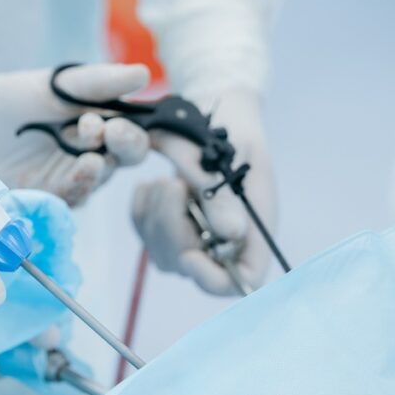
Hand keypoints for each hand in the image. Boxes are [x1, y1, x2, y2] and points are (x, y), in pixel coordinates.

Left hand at [0, 64, 151, 205]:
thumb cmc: (26, 97)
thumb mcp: (65, 84)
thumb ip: (102, 82)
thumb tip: (143, 74)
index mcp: (107, 129)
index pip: (134, 139)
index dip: (131, 135)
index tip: (114, 124)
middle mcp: (97, 157)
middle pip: (122, 161)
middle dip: (120, 148)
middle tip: (108, 133)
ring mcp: (74, 179)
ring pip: (96, 182)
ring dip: (95, 172)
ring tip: (90, 159)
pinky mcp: (49, 197)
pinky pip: (67, 199)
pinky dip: (71, 189)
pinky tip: (69, 178)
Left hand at [131, 90, 276, 294]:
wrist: (211, 113)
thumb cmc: (231, 132)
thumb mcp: (231, 157)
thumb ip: (227, 197)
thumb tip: (230, 235)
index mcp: (252, 231)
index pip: (238, 281)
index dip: (213, 278)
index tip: (189, 254)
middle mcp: (223, 242)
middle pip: (190, 266)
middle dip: (173, 228)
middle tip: (175, 186)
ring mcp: (193, 237)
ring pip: (160, 253)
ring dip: (157, 214)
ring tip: (170, 180)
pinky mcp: (165, 225)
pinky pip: (142, 231)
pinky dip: (142, 207)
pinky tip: (152, 184)